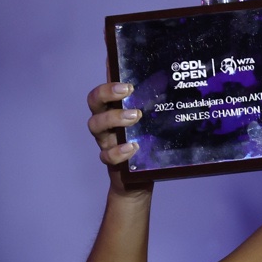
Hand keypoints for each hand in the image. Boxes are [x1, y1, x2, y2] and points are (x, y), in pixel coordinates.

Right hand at [85, 81, 149, 195]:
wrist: (138, 180)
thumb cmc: (144, 145)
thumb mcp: (150, 123)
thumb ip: (152, 107)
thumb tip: (167, 81)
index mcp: (113, 110)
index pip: (104, 90)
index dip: (108, 82)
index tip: (127, 82)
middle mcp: (105, 123)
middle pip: (94, 102)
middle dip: (107, 93)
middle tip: (127, 92)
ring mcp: (106, 141)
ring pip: (95, 125)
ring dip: (114, 118)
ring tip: (134, 117)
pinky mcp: (110, 160)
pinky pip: (107, 155)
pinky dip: (119, 150)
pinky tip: (133, 147)